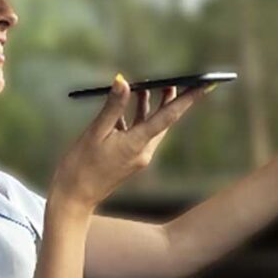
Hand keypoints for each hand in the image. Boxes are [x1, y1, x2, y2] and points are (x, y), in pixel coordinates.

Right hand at [49, 75, 208, 211]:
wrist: (74, 197)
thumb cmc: (81, 166)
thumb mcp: (95, 132)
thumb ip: (112, 106)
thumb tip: (123, 81)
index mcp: (137, 144)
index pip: (168, 117)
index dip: (187, 99)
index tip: (203, 85)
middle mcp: (143, 152)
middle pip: (163, 121)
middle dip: (169, 100)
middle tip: (173, 79)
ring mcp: (137, 158)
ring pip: (150, 127)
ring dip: (149, 107)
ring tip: (146, 87)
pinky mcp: (129, 160)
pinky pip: (138, 135)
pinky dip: (133, 119)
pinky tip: (121, 109)